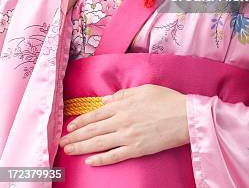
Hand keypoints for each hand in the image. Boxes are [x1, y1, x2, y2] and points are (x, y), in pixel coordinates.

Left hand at [58, 84, 189, 165]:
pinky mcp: (136, 149)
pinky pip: (114, 155)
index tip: (70, 127)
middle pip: (93, 130)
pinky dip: (100, 159)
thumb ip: (122, 95)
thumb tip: (105, 100)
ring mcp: (128, 136)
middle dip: (75, 136)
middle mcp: (122, 120)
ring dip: (81, 147)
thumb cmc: (167, 100)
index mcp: (123, 104)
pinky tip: (90, 161)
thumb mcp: (144, 89)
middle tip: (62, 142)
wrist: (184, 116)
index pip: (96, 114)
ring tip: (69, 151)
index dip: (81, 121)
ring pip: (99, 143)